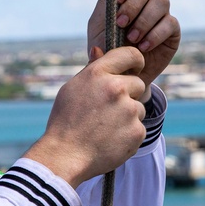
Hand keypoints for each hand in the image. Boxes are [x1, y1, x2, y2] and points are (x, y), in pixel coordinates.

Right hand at [25, 47, 147, 186]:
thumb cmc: (65, 121)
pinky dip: (128, 134)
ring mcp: (129, 110)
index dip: (136, 61)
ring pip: (139, 108)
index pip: (132, 54)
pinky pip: (139, 128)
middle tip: (108, 110)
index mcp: (99, 73)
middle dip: (128, 94)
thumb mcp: (72, 88)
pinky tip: (110, 139)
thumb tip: (99, 50)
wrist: (65, 156)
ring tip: (104, 127)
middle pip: (138, 84)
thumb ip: (92, 70)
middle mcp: (116, 88)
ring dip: (128, 116)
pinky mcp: (137, 131)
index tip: (134, 69)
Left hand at [87, 0, 179, 99]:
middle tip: (120, 22)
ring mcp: (160, 13)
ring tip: (130, 39)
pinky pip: (169, 23)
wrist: (119, 77)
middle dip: (134, 2)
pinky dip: (154, 35)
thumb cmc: (107, 48)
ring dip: (144, 19)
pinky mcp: (171, 31)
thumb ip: (104, 1)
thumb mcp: (100, 25)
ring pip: (161, 0)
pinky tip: (142, 48)